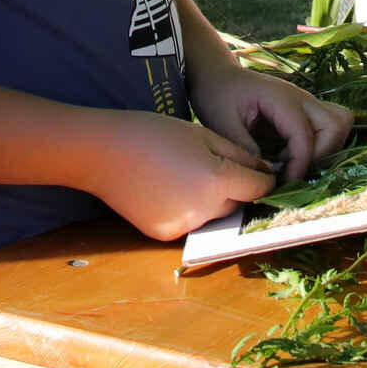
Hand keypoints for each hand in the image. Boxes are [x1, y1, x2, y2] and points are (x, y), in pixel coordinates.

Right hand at [91, 111, 276, 242]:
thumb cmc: (153, 133)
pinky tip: (168, 188)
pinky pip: (189, 222)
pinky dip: (187, 208)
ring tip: (187, 175)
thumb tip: (264, 171)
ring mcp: (183, 225)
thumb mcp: (202, 134)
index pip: (259, 188)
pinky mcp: (164, 234)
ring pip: (213, 215)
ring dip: (211, 200)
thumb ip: (239, 155)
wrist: (102, 152)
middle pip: (236, 204)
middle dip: (235, 188)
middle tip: (215, 166)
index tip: (262, 171)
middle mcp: (204, 210)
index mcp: (217, 180)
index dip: (264, 178)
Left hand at [190, 65, 352, 185]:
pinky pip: (327, 128)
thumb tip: (267, 173)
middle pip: (337, 124)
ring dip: (325, 149)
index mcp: (281, 99)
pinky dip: (319, 146)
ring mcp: (305, 103)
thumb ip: (245, 147)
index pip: (305, 134)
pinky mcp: (304, 111)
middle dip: (322, 154)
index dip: (300, 163)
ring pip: (339, 124)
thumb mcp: (223, 123)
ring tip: (293, 162)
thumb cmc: (218, 95)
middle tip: (293, 169)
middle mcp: (301, 98)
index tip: (285, 182)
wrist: (217, 77)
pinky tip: (289, 156)